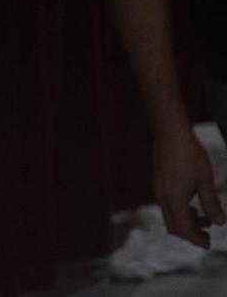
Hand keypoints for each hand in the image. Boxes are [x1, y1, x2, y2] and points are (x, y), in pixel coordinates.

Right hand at [151, 126, 223, 245]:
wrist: (169, 132)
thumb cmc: (188, 154)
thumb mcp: (205, 180)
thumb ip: (211, 203)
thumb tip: (220, 223)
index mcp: (173, 199)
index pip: (183, 229)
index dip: (196, 240)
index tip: (208, 244)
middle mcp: (162, 197)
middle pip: (174, 227)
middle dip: (191, 234)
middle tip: (208, 236)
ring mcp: (158, 190)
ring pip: (170, 217)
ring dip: (186, 222)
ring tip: (205, 218)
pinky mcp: (158, 184)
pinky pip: (167, 206)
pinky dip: (180, 212)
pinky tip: (192, 204)